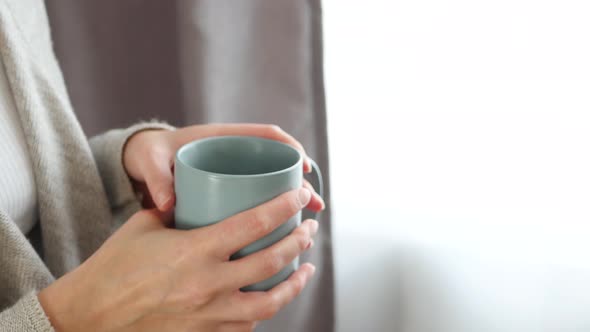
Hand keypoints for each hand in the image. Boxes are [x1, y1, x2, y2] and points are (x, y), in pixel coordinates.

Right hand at [38, 188, 317, 331]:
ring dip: (294, 283)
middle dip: (298, 241)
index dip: (284, 206)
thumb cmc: (114, 265)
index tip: (299, 196)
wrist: (90, 314)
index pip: (253, 223)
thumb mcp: (146, 225)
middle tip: (308, 228)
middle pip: (271, 262)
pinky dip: (264, 310)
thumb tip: (197, 197)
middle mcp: (207, 284)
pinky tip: (270, 297)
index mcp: (194, 251)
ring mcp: (208, 314)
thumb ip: (178, 210)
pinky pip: (247, 326)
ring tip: (306, 269)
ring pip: (270, 302)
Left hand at [123, 123, 324, 211]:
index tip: (303, 165)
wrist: (141, 165)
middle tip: (315, 203)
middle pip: (277, 164)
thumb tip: (168, 203)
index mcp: (222, 137)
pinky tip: (283, 236)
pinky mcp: (230, 193)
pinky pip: (258, 201)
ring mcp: (234, 175)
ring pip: (272, 185)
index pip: (265, 135)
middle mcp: (234, 155)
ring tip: (310, 222)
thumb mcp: (150, 161)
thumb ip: (157, 178)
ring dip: (293, 202)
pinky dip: (273, 215)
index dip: (288, 147)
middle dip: (300, 182)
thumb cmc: (149, 156)